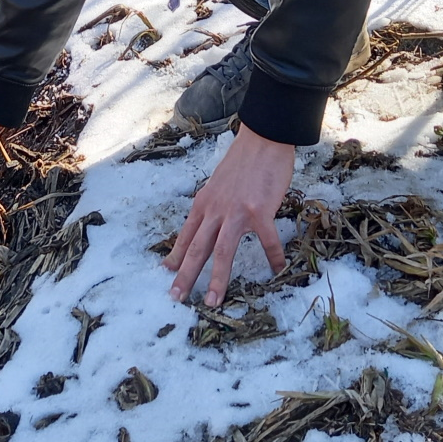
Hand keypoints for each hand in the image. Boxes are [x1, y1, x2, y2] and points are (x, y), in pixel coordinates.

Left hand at [163, 124, 293, 306]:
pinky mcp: (260, 210)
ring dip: (217, 278)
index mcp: (204, 204)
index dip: (175, 257)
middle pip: (197, 248)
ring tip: (213, 301)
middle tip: (176, 298)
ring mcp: (237, 211)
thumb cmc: (242, 162)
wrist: (262, 140)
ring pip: (222, 251)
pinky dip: (273, 257)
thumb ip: (212, 206)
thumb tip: (207, 225)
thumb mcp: (217, 185)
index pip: (186, 235)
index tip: (165, 275)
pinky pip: (267, 241)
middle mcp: (215, 210)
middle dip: (185, 275)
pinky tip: (277, 271)